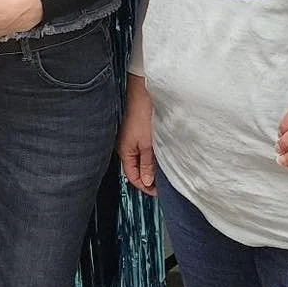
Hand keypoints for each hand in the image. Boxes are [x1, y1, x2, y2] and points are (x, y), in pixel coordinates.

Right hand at [119, 74, 157, 194]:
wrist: (144, 94)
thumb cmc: (144, 116)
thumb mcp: (148, 144)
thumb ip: (147, 164)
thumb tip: (147, 181)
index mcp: (125, 152)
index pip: (132, 176)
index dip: (145, 186)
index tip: (157, 191)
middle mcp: (126, 147)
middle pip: (135, 169)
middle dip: (147, 178)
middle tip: (162, 185)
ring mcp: (131, 140)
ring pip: (140, 160)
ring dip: (150, 168)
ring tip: (163, 173)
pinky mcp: (137, 134)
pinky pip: (142, 151)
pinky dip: (150, 157)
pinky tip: (160, 158)